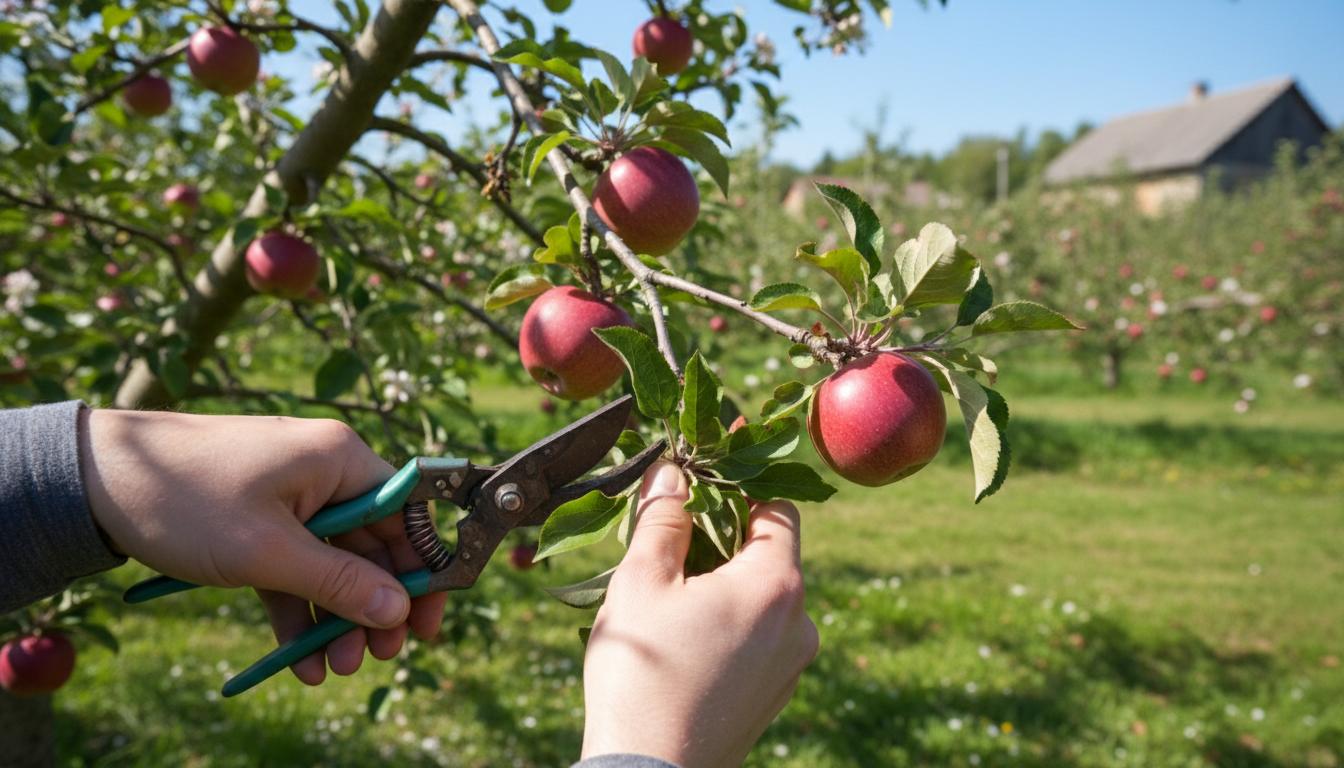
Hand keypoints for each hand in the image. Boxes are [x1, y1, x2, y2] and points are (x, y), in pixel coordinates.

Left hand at [78, 409, 447, 684]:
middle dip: (374, 606)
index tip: (427, 620)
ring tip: (336, 667)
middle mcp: (323, 472)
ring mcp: (290, 496)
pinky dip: (299, 610)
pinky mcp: (258, 521)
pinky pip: (294, 568)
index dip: (423, 568)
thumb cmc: (185, 500)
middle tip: (380, 657)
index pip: (407, 513)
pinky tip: (300, 658)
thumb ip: (338, 582)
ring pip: (333, 563)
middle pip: (373, 545)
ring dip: (337, 617)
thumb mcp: (267, 551)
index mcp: (339, 459)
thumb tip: (397, 611)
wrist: (91, 479)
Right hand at [580, 462, 818, 767]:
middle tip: (669, 535)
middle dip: (721, 536)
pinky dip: (727, 623)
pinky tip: (681, 636)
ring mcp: (792, 664)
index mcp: (776, 584)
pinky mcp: (775, 695)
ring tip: (666, 591)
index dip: (740, 484)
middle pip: (769, 553)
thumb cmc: (641, 672)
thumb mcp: (641, 580)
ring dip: (722, 582)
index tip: (705, 474)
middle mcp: (801, 623)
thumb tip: (673, 470)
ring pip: (761, 598)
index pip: (778, 506)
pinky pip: (758, 638)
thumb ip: (663, 517)